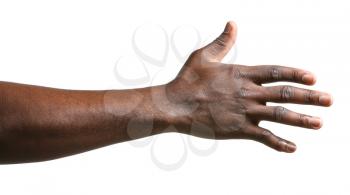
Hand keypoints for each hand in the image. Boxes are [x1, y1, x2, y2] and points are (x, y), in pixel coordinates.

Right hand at [166, 21, 332, 152]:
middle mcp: (247, 92)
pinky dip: (279, 143)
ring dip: (302, 119)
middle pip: (284, 93)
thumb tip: (232, 24)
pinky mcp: (238, 129)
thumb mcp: (203, 55)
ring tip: (320, 122)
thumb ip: (222, 42)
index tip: (313, 78)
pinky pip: (263, 137)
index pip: (275, 72)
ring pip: (279, 115)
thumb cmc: (186, 80)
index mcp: (241, 73)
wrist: (174, 105)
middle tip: (329, 100)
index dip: (295, 74)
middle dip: (309, 97)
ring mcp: (244, 111)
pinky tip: (292, 147)